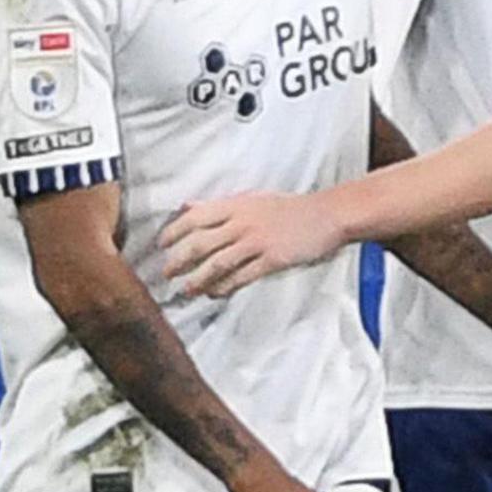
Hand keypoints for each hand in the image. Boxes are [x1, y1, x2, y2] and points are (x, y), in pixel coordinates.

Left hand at [162, 190, 348, 298]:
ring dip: (198, 279)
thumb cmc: (292, 207)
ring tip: (186, 289)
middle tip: (166, 272)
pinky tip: (216, 293)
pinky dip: (226, 286)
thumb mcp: (253, 198)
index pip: (194, 218)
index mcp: (236, 206)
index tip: (162, 244)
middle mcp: (242, 223)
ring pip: (217, 263)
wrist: (329, 215)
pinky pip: (242, 276)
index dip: (174, 232)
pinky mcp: (273, 260)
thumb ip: (220, 205)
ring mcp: (258, 242)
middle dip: (179, 260)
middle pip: (200, 243)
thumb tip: (189, 206)